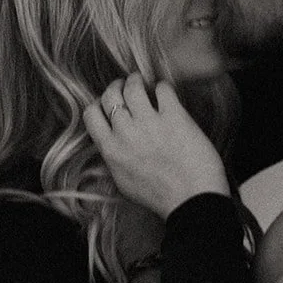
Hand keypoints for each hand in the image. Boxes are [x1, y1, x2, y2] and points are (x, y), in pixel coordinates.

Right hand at [83, 75, 230, 217]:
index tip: (109, 104)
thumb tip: (113, 145)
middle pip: (110, 95)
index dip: (99, 104)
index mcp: (111, 150)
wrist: (192, 202)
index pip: (90, 114)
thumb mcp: (124, 183)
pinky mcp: (174, 116)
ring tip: (145, 83)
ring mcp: (150, 123)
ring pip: (133, 86)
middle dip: (117, 87)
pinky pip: (162, 89)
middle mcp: (126, 133)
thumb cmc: (161, 198)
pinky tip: (166, 94)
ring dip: (137, 80)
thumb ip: (115, 159)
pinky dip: (162, 87)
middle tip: (126, 86)